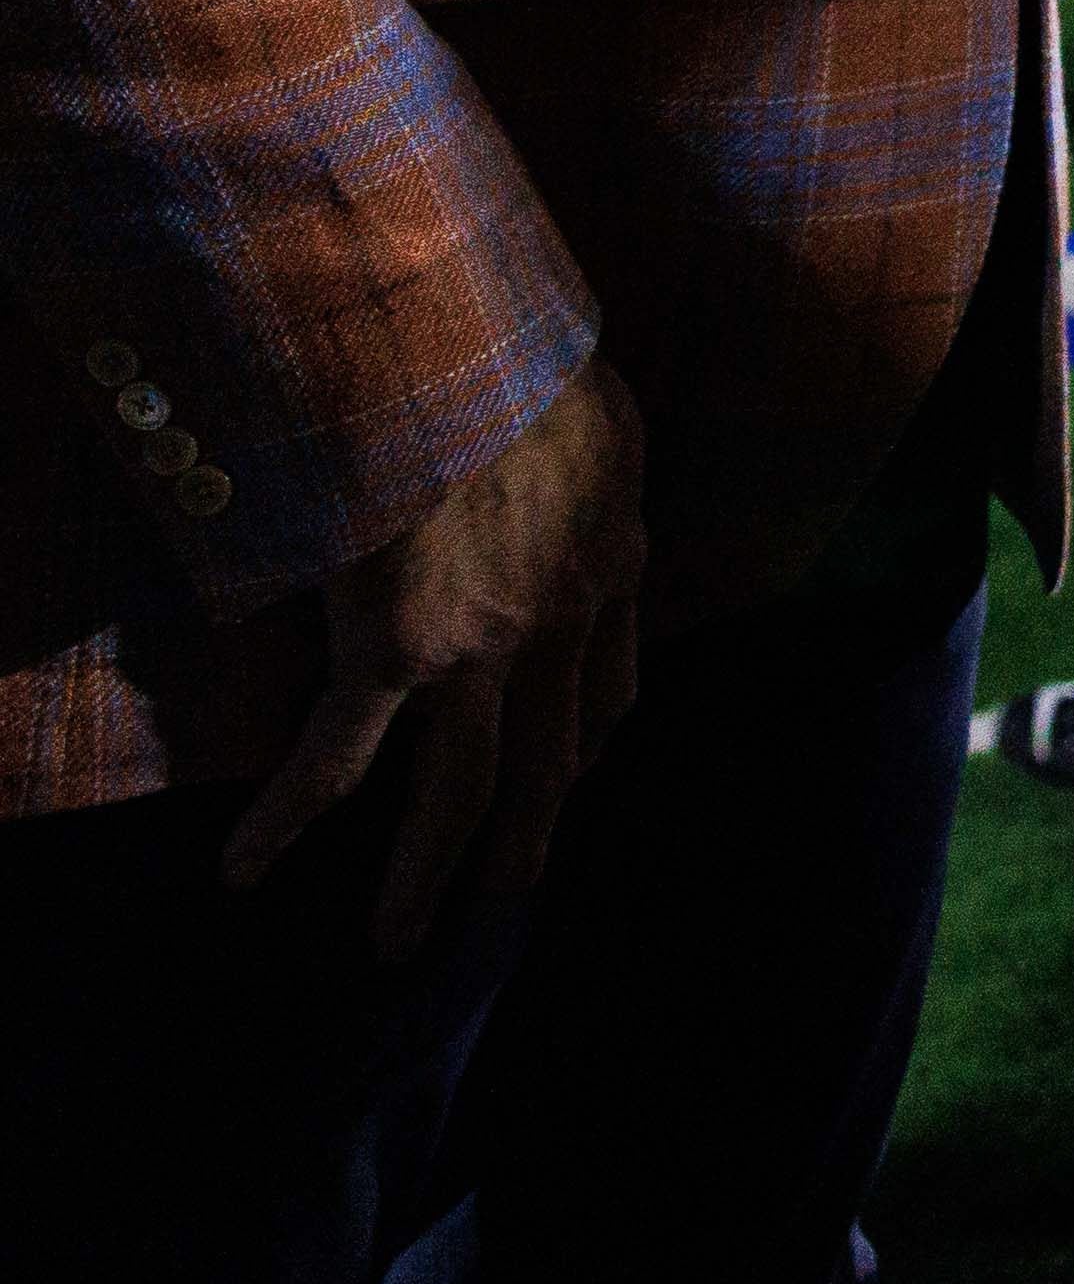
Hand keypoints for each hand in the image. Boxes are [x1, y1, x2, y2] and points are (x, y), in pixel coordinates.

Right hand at [227, 353, 641, 952]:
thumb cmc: (520, 350)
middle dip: (528, 840)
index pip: (615, 683)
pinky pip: (338, 759)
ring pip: (463, 793)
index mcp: (617, 555)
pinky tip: (246, 868)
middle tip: (505, 907)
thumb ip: (579, 457)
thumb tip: (558, 454)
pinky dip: (287, 818)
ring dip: (428, 875)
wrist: (466, 341)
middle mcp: (567, 618)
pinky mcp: (398, 650)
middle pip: (555, 762)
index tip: (570, 772)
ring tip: (399, 942)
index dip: (588, 741)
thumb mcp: (596, 407)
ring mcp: (487, 646)